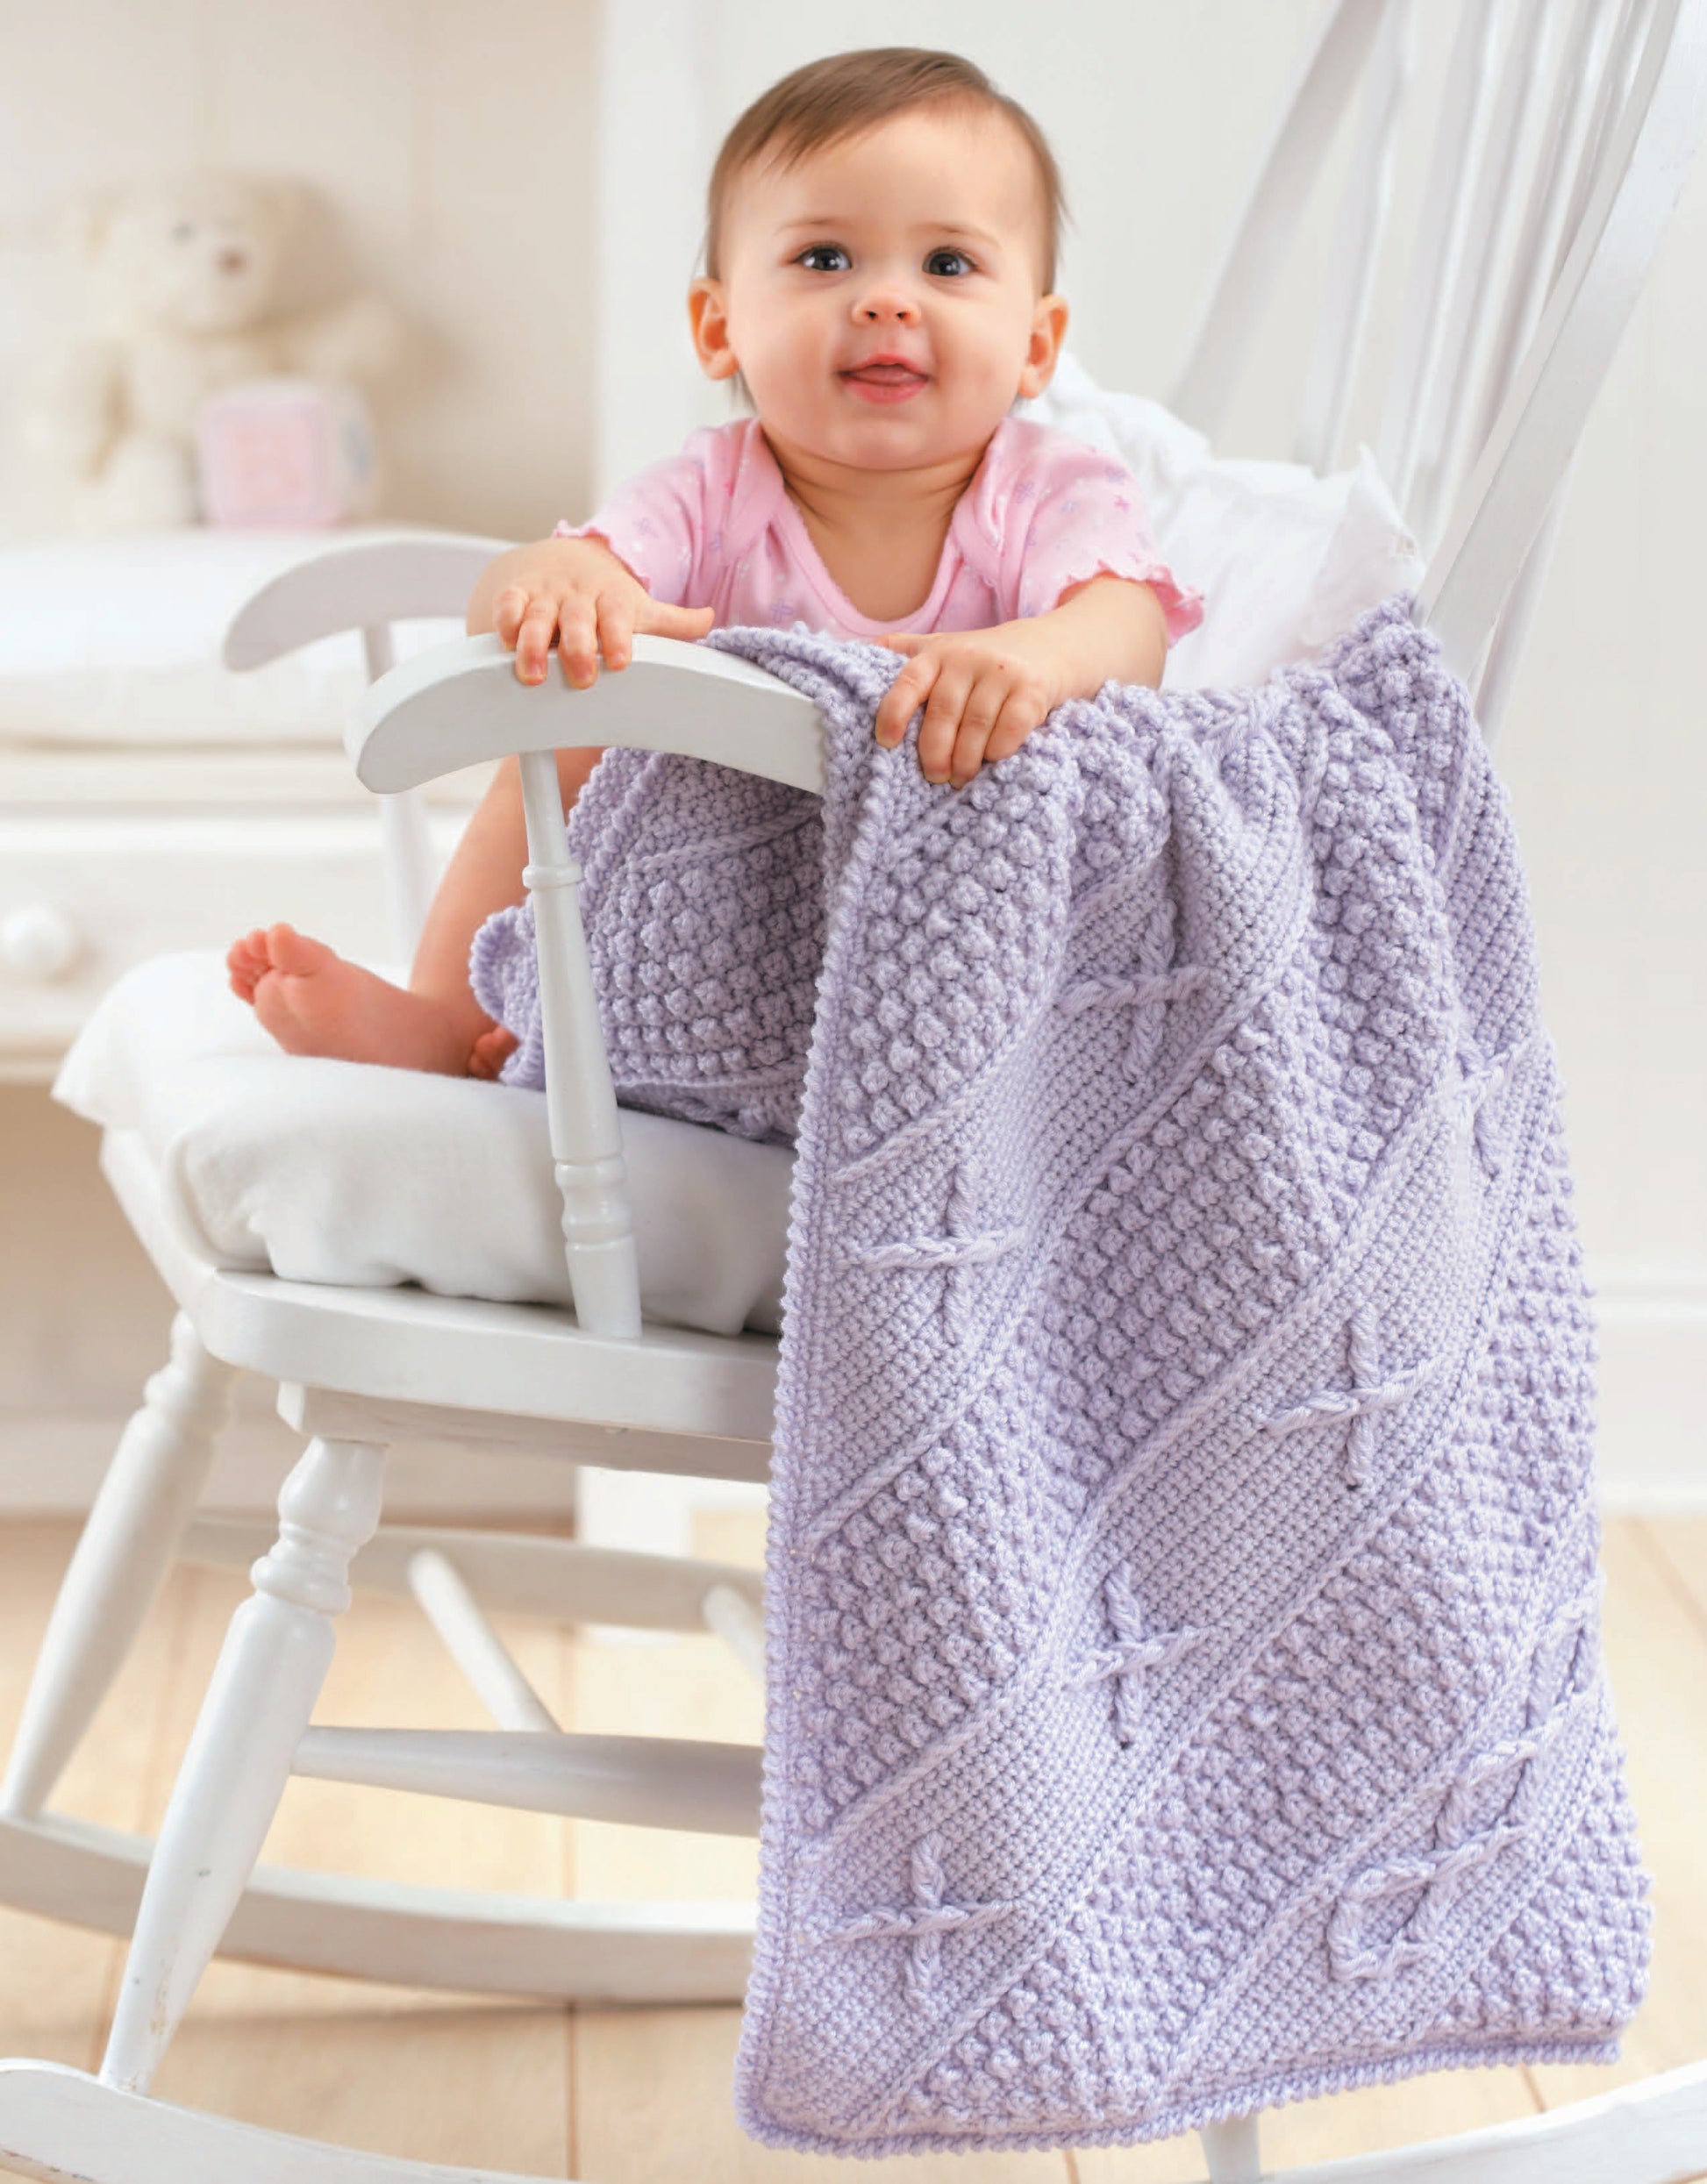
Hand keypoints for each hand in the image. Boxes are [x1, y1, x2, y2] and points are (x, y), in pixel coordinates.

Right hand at [470, 536, 713, 687]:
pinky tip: (502, 642)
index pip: (618, 615)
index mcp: (613, 599)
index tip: (621, 661)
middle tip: (580, 679)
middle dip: (578, 648)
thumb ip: (674, 622)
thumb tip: (712, 619)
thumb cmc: (606, 596)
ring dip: (534, 644)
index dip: (618, 636)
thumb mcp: (639, 606)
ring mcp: (546, 594)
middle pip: (578, 619)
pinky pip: (507, 604)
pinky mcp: (517, 593)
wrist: (562, 556)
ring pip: (538, 617)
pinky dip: (503, 621)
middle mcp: (579, 595)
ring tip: (532, 676)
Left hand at [872, 620, 1067, 788]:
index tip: (886, 742)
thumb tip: (853, 655)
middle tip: (934, 777)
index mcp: (938, 654)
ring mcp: (1001, 673)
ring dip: (966, 760)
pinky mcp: (1032, 689)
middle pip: (943, 713)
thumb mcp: (943, 647)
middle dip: (935, 752)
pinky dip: (998, 751)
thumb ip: (904, 652)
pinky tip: (993, 761)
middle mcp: (967, 659)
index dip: (894, 712)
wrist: (1050, 646)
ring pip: (976, 726)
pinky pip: (1010, 728)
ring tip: (960, 778)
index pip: (909, 682)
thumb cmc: (983, 659)